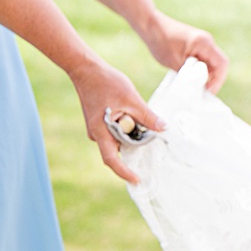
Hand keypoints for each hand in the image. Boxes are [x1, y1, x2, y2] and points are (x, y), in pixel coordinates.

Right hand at [67, 57, 165, 184]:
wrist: (86, 70)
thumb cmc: (107, 83)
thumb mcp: (132, 99)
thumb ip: (147, 116)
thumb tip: (164, 128)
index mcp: (101, 132)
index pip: (112, 160)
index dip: (125, 172)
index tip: (138, 180)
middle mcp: (97, 134)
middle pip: (118, 149)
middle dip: (135, 149)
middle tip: (154, 144)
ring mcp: (97, 129)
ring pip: (118, 139)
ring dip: (133, 136)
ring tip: (148, 128)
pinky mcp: (99, 122)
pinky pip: (116, 131)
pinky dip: (128, 129)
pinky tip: (139, 120)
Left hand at [139, 11, 228, 91]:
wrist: (151, 26)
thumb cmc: (161, 42)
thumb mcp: (174, 62)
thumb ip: (189, 74)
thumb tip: (198, 88)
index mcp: (204, 44)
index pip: (221, 64)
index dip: (218, 80)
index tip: (207, 92)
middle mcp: (207, 42)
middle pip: (219, 64)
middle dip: (214, 80)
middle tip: (203, 94)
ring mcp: (203, 42)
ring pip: (212, 62)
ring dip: (207, 75)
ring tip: (197, 89)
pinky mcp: (196, 44)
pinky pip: (204, 59)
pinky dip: (201, 70)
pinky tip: (192, 79)